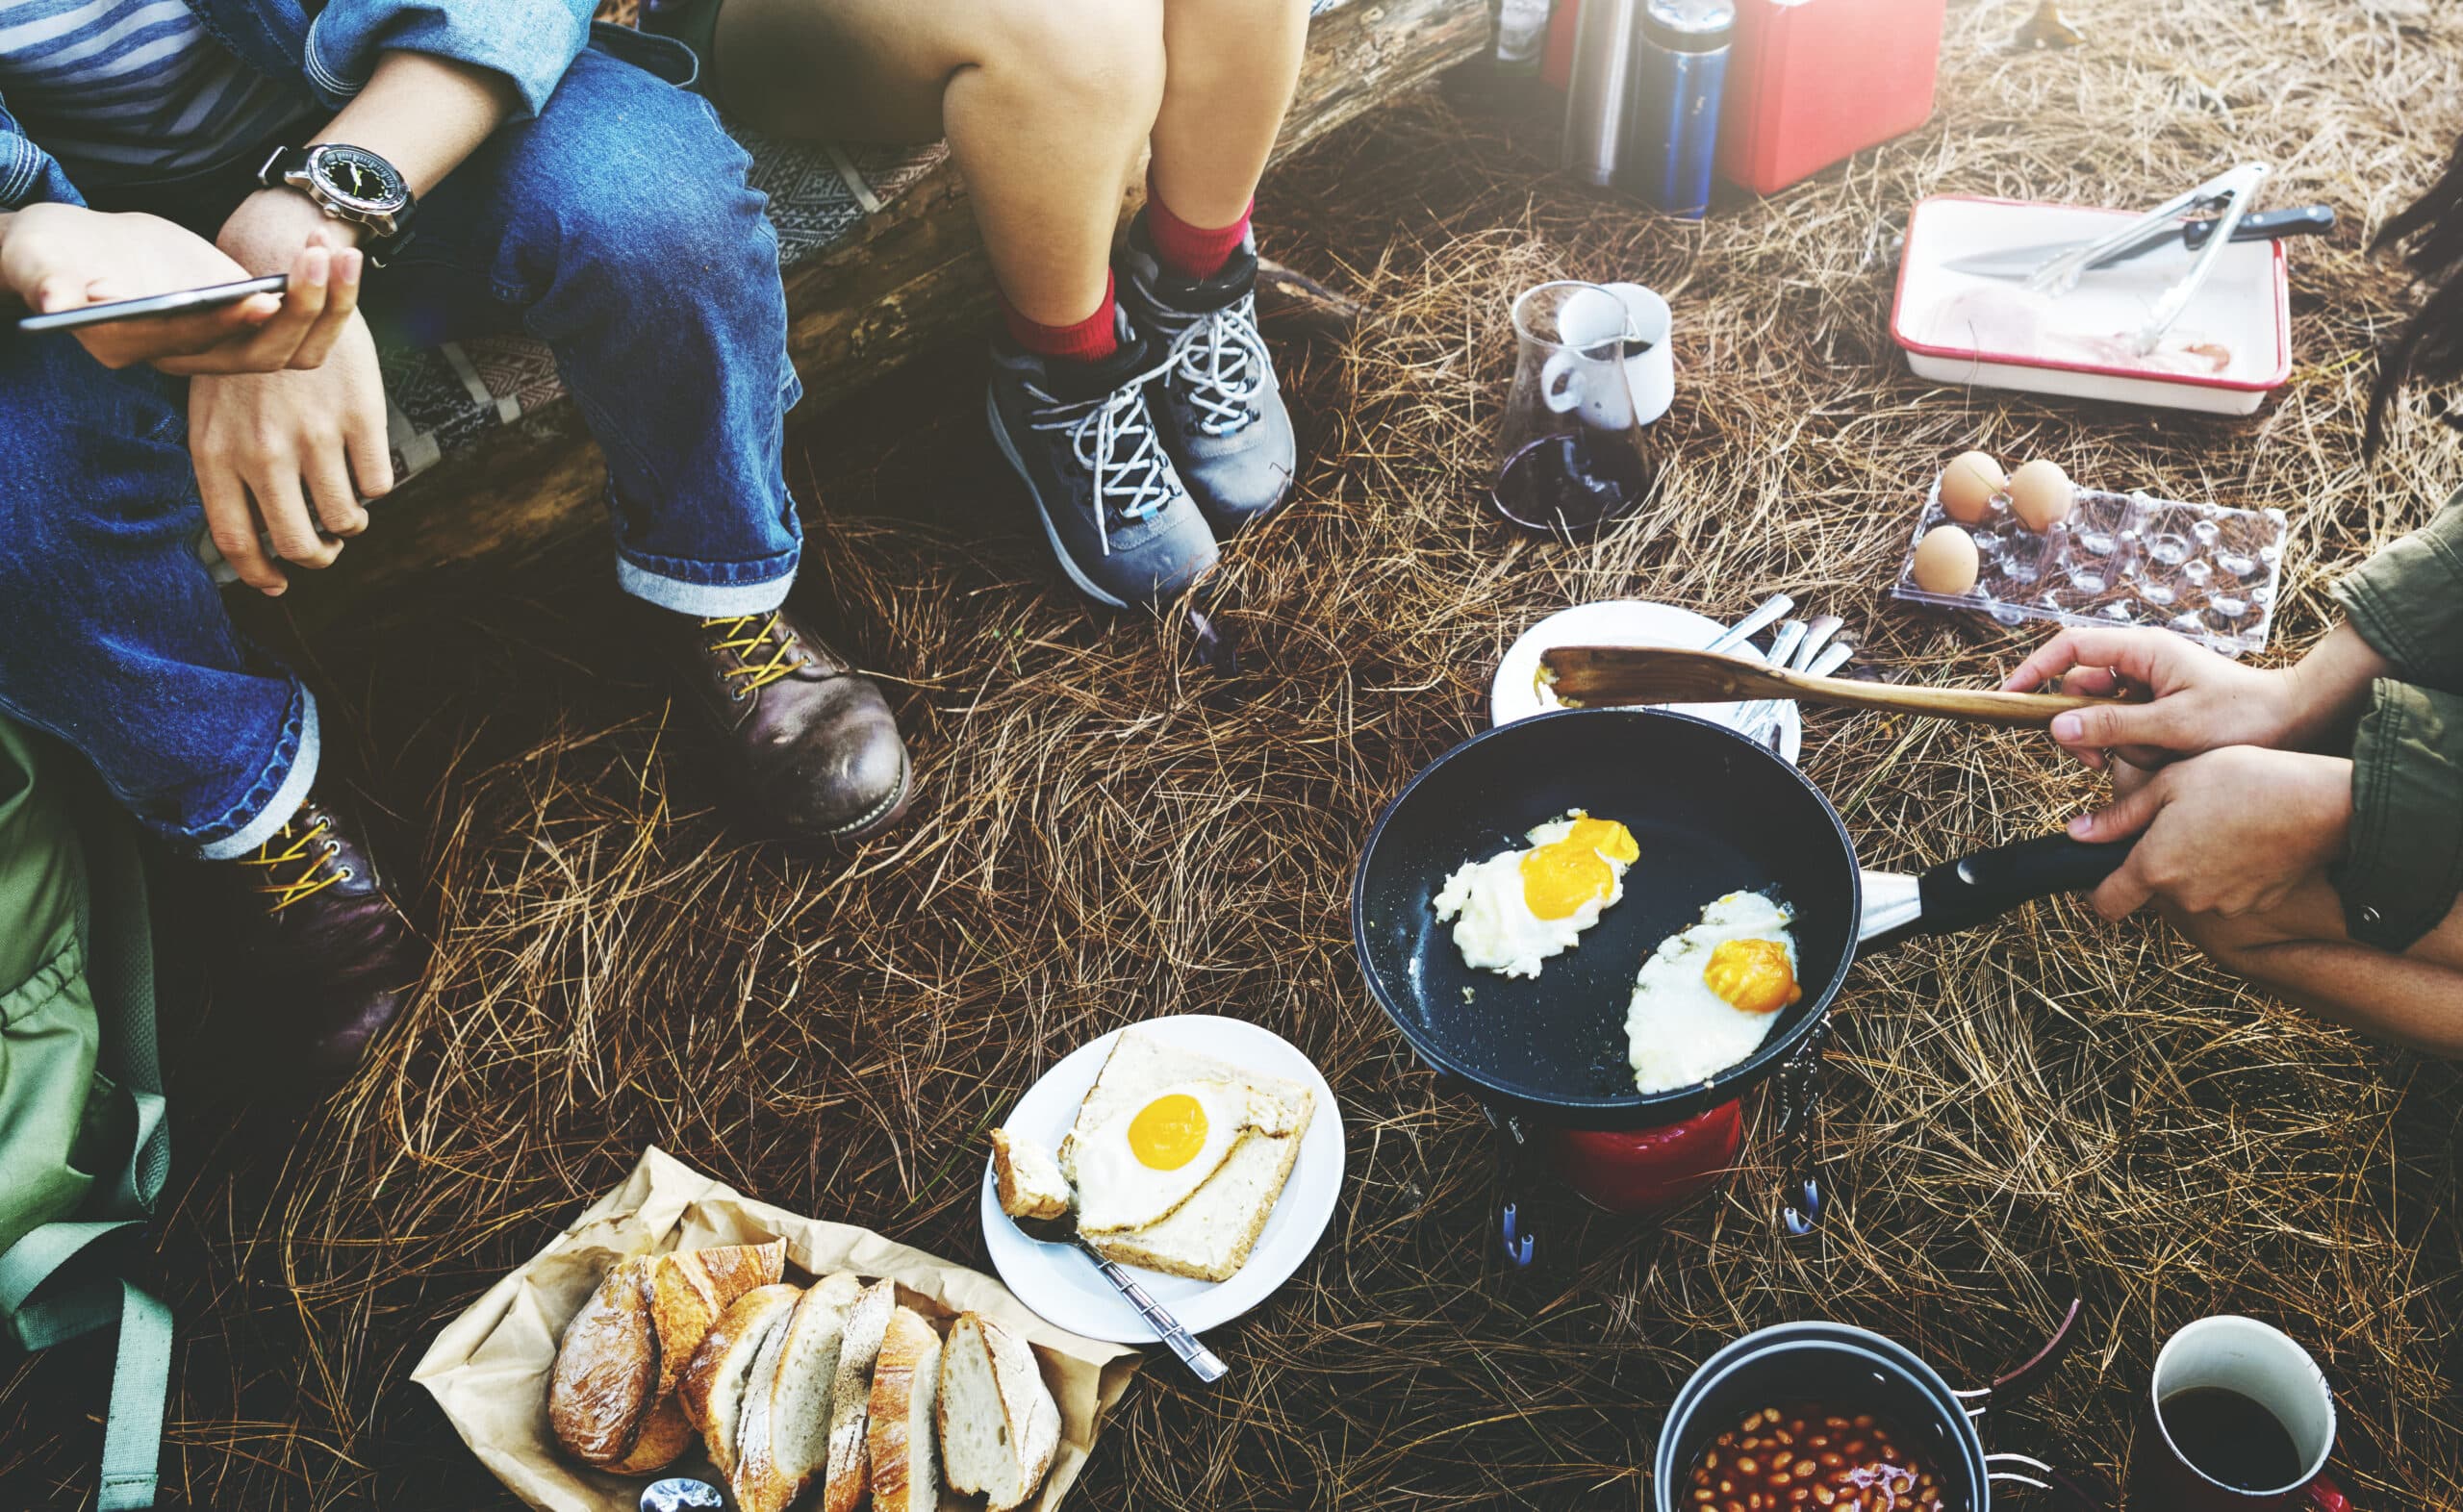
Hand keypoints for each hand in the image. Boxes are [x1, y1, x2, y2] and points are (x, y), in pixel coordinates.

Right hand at [1, 203, 362, 373]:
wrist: (77, 252)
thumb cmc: (50, 258)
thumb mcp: (41, 266)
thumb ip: (50, 285)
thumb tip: (58, 302)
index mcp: (140, 347)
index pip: (195, 345)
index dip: (228, 324)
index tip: (262, 298)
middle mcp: (189, 354)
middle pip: (259, 353)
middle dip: (297, 310)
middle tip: (319, 259)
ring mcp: (220, 337)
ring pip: (290, 340)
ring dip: (323, 299)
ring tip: (337, 248)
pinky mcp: (241, 314)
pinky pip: (295, 315)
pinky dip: (317, 284)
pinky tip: (321, 241)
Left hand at [188, 311, 391, 594]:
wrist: (282, 281)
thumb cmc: (245, 358)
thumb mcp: (213, 414)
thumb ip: (230, 473)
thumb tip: (260, 548)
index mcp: (216, 454)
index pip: (235, 540)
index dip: (259, 574)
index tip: (277, 585)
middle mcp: (263, 452)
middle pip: (298, 543)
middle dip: (318, 557)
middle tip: (327, 547)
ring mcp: (312, 435)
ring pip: (346, 518)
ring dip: (351, 522)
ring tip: (348, 508)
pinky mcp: (357, 417)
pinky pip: (378, 483)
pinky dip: (374, 483)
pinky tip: (363, 464)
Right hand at [2001, 626, 2301, 771]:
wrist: (2296, 723)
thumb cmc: (2244, 717)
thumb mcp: (2176, 726)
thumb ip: (2114, 725)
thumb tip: (2058, 725)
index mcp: (2144, 649)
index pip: (2070, 647)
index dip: (2035, 669)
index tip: (2010, 698)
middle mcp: (2140, 661)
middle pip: (2078, 687)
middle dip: (2081, 725)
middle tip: (2093, 761)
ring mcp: (2147, 683)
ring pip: (2098, 713)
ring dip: (2112, 742)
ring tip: (2146, 760)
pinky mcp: (2155, 705)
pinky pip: (2122, 726)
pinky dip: (2129, 748)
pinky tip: (2156, 759)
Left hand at [2071, 747, 2352, 919]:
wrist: (2322, 804)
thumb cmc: (2243, 781)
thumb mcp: (2169, 783)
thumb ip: (2120, 816)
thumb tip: (2078, 835)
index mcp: (2156, 868)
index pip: (2107, 904)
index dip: (2097, 890)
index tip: (2100, 873)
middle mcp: (2187, 897)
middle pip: (2154, 889)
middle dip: (2156, 861)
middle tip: (2178, 819)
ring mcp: (2225, 906)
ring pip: (2192, 889)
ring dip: (2194, 865)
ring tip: (2217, 822)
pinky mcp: (2258, 905)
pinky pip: (2228, 891)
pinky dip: (2228, 871)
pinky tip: (2246, 836)